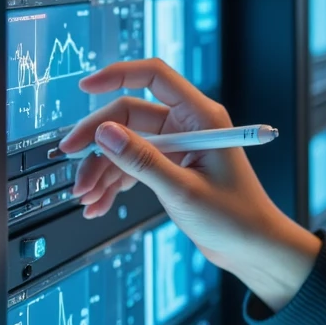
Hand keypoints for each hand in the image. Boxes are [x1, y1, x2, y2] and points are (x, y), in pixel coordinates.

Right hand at [57, 58, 319, 308]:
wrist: (254, 249)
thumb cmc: (236, 218)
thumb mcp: (183, 190)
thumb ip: (142, 160)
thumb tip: (105, 132)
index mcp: (201, 117)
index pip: (154, 77)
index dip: (118, 75)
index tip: (86, 85)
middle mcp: (188, 126)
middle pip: (129, 116)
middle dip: (97, 140)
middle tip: (71, 161)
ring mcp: (178, 148)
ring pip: (126, 145)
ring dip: (102, 169)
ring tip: (85, 196)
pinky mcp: (171, 169)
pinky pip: (133, 166)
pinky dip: (113, 183)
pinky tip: (98, 204)